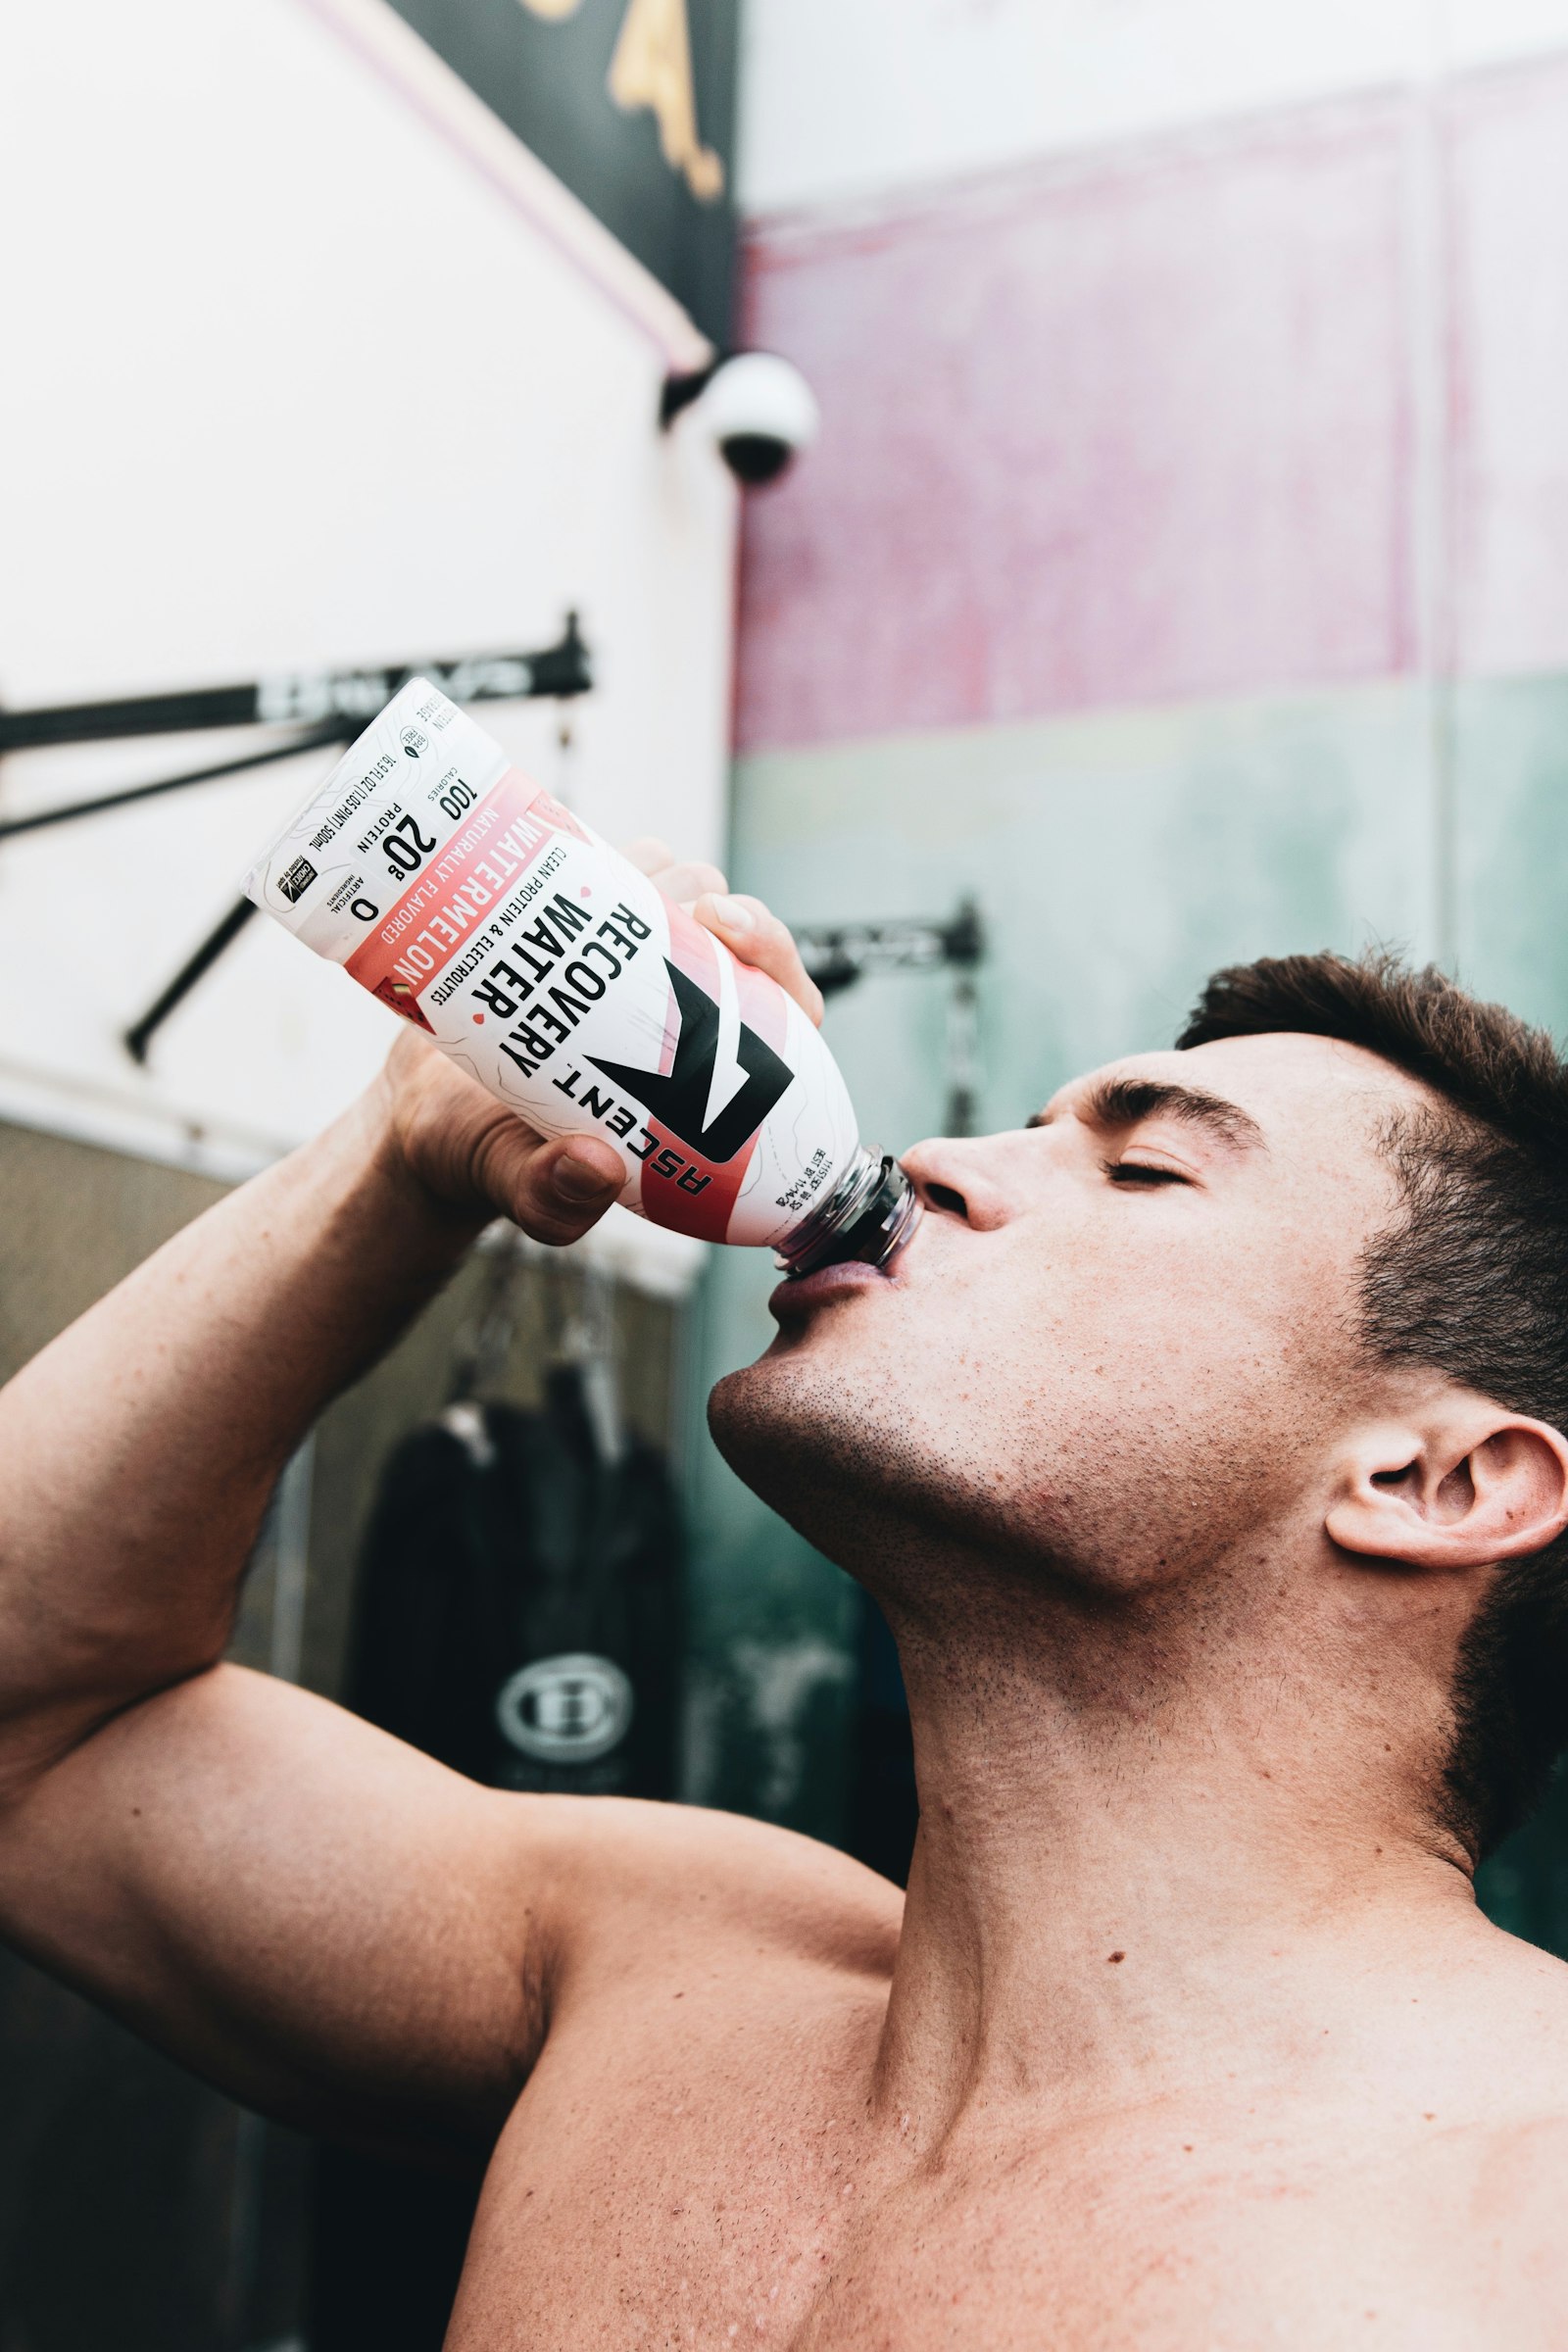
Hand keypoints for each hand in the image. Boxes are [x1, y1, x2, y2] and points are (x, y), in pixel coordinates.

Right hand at [375, 841, 823, 1245]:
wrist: (426, 1114)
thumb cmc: (496, 1157)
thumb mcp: (525, 1190)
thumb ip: (556, 1196)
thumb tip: (594, 1168)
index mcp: (709, 1072)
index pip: (780, 1000)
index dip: (773, 956)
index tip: (726, 932)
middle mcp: (683, 1003)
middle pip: (732, 924)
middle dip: (715, 902)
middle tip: (676, 912)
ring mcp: (632, 957)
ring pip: (677, 883)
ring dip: (654, 876)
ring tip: (606, 894)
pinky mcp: (581, 923)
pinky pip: (608, 865)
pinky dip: (593, 858)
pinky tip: (559, 873)